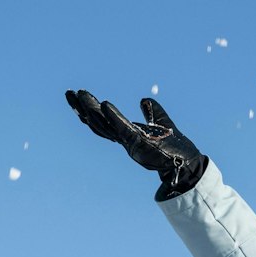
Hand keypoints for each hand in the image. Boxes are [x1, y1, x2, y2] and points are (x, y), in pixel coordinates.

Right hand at [66, 89, 207, 200]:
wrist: (186, 162)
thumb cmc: (173, 146)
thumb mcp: (162, 122)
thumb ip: (153, 112)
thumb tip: (144, 100)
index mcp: (126, 134)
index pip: (102, 121)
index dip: (89, 110)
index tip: (77, 95)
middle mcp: (124, 138)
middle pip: (97, 123)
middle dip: (82, 108)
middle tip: (69, 93)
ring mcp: (129, 141)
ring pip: (105, 125)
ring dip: (92, 109)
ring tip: (81, 95)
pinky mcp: (139, 143)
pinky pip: (123, 129)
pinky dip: (114, 117)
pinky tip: (105, 104)